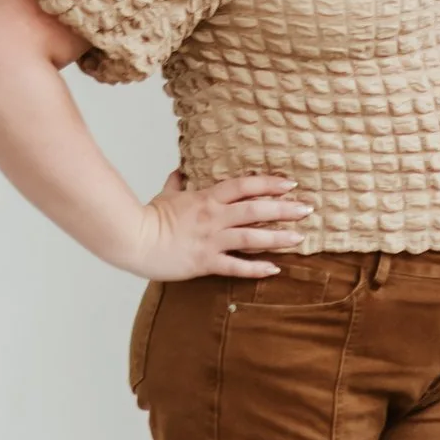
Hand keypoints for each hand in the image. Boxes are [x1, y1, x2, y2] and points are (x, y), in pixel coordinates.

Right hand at [130, 170, 311, 280]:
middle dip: (284, 209)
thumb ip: (177, 182)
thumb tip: (180, 170)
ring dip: (278, 237)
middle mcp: (213, 218)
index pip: (244, 186)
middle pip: (255, 210)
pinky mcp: (204, 262)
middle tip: (307, 208)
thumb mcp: (165, 195)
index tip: (289, 183)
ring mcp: (210, 240)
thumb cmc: (148, 216)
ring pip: (251, 237)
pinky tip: (274, 269)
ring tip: (300, 237)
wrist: (132, 239)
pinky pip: (235, 266)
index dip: (268, 184)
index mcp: (206, 198)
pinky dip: (255, 268)